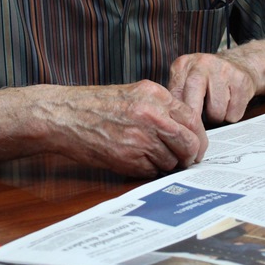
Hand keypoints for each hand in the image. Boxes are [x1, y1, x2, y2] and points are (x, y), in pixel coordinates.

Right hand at [45, 80, 207, 176]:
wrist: (65, 116)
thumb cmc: (96, 105)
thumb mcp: (133, 93)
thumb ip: (160, 107)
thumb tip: (185, 128)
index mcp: (155, 95)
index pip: (193, 119)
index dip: (199, 136)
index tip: (197, 146)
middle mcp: (152, 115)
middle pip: (189, 143)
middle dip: (192, 155)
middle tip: (188, 160)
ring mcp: (140, 138)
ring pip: (172, 160)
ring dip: (167, 163)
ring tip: (151, 155)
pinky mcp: (129, 158)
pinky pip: (152, 170)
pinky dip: (149, 169)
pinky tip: (136, 159)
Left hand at [168, 52, 257, 124]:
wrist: (241, 63)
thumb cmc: (208, 79)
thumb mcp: (187, 81)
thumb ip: (177, 98)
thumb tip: (171, 124)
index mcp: (183, 65)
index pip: (174, 98)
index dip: (178, 118)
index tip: (181, 131)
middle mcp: (201, 64)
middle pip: (193, 105)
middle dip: (195, 123)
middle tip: (197, 132)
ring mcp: (223, 70)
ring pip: (215, 113)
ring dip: (216, 117)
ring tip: (217, 106)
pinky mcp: (241, 80)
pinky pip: (233, 114)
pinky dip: (231, 115)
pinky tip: (230, 103)